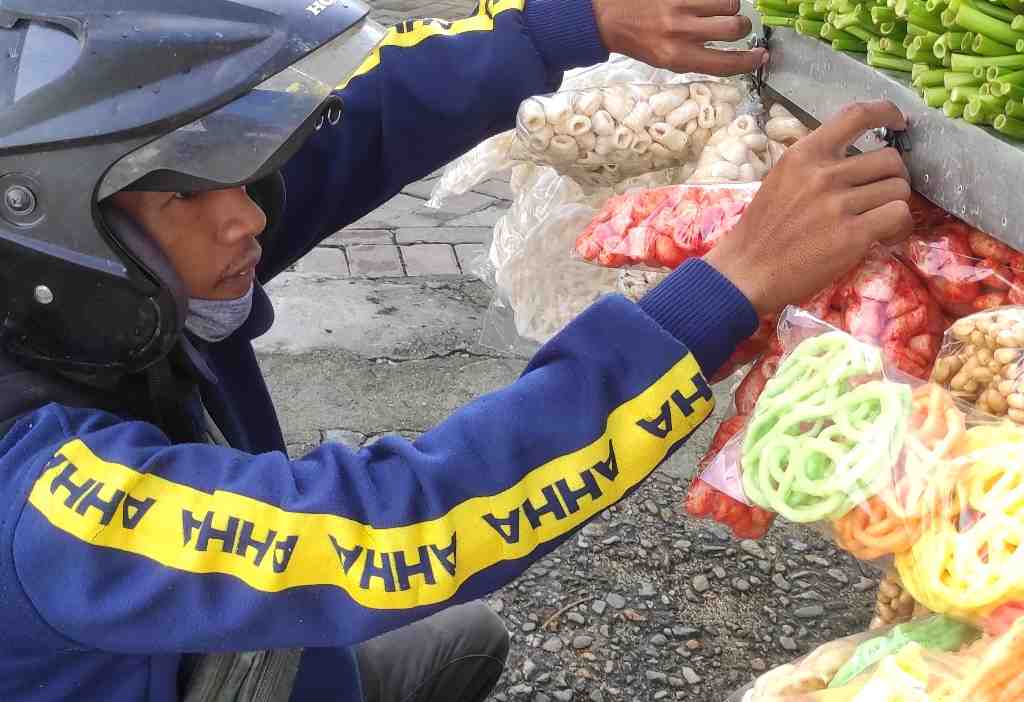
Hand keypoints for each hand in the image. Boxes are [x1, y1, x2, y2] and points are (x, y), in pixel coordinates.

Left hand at [592, 0, 766, 75]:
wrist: (610, 18)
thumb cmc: (641, 42)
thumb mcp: (667, 61)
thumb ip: (699, 59)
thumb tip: (733, 56)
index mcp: (678, 58)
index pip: (725, 63)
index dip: (749, 61)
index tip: (762, 57)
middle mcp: (681, 32)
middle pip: (736, 27)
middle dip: (742, 28)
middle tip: (735, 28)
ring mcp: (680, 7)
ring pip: (730, 3)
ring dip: (729, 8)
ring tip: (716, 11)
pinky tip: (705, 3)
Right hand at [705, 100, 912, 314]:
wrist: (746, 272)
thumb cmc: (761, 231)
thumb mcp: (780, 181)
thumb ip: (815, 166)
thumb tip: (855, 161)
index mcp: (803, 155)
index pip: (855, 115)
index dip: (886, 112)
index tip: (898, 122)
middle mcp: (822, 174)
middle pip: (890, 159)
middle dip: (893, 178)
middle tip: (881, 198)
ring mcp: (838, 204)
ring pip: (899, 189)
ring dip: (896, 205)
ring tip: (881, 222)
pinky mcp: (852, 235)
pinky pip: (899, 216)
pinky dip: (900, 227)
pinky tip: (886, 237)